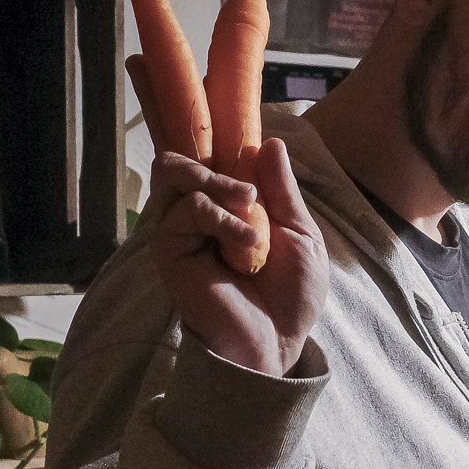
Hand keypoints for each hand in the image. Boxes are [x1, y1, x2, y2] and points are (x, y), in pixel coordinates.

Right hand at [140, 139, 328, 375]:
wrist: (278, 339)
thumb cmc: (291, 292)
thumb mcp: (299, 232)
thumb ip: (281, 189)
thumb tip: (269, 143)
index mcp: (226, 204)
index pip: (205, 156)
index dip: (211, 136)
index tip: (226, 128)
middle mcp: (196, 212)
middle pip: (178, 159)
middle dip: (214, 162)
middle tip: (249, 191)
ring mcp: (179, 229)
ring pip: (177, 175)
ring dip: (220, 185)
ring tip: (250, 209)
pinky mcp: (169, 249)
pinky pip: (186, 211)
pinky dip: (222, 218)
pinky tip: (247, 242)